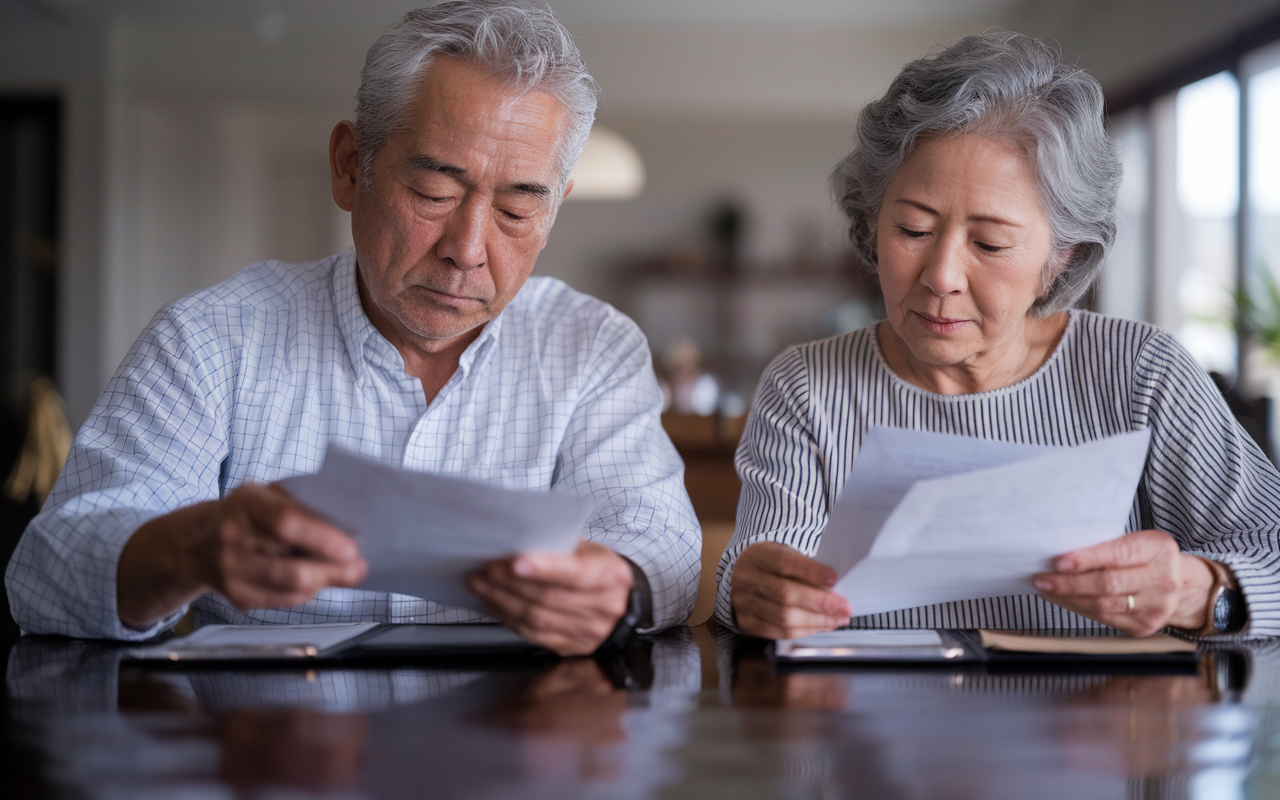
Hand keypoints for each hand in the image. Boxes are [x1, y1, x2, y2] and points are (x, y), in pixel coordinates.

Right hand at [118, 483, 367, 627]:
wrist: (198, 542)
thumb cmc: (247, 513)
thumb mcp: (269, 493)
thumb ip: (302, 503)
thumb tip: (348, 522)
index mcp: (245, 503)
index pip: (286, 524)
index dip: (322, 539)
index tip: (351, 548)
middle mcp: (232, 538)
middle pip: (291, 567)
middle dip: (333, 570)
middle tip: (358, 567)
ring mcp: (231, 572)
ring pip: (290, 588)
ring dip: (325, 582)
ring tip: (347, 573)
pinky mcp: (236, 596)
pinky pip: (283, 601)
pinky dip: (307, 592)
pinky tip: (317, 580)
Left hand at [467, 540, 633, 655]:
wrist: (622, 604)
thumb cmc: (599, 570)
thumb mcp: (590, 550)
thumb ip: (561, 546)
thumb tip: (518, 540)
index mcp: (610, 575)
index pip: (575, 574)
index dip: (544, 569)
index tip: (515, 562)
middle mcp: (604, 606)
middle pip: (549, 598)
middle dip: (510, 583)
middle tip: (485, 570)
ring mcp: (588, 631)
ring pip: (537, 619)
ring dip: (501, 601)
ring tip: (480, 584)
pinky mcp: (571, 647)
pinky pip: (533, 635)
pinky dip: (508, 618)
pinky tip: (493, 603)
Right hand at [730, 541, 851, 639]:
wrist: (741, 575)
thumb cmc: (770, 564)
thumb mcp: (782, 552)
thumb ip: (805, 565)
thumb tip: (835, 586)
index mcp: (759, 555)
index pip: (785, 562)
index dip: (811, 572)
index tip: (834, 579)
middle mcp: (748, 579)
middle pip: (786, 595)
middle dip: (821, 604)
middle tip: (845, 608)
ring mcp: (745, 603)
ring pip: (784, 618)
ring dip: (817, 621)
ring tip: (838, 619)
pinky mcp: (747, 623)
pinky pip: (780, 632)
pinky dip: (805, 631)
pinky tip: (820, 625)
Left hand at [1032, 529, 1213, 636]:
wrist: (1183, 586)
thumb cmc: (1149, 558)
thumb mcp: (1137, 542)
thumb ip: (1107, 546)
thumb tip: (1061, 553)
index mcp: (1158, 550)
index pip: (1117, 555)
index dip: (1086, 559)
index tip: (1058, 561)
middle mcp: (1163, 580)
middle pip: (1107, 585)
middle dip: (1069, 582)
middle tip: (1042, 578)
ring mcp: (1156, 607)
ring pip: (1103, 605)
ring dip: (1068, 597)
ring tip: (1046, 588)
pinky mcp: (1144, 626)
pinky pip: (1104, 619)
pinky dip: (1079, 608)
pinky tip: (1063, 599)